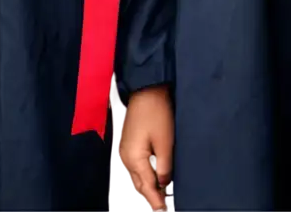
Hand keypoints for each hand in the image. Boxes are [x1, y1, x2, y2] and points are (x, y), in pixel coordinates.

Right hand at [119, 85, 173, 210]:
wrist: (145, 90)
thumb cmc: (156, 114)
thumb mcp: (165, 140)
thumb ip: (164, 165)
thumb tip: (164, 184)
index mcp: (134, 160)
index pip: (147, 187)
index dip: (157, 201)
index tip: (165, 211)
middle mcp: (126, 159)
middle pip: (139, 186)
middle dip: (151, 196)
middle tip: (165, 205)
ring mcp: (125, 152)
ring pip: (135, 179)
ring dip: (146, 188)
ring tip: (160, 195)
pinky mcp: (128, 146)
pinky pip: (134, 170)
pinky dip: (142, 177)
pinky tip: (152, 178)